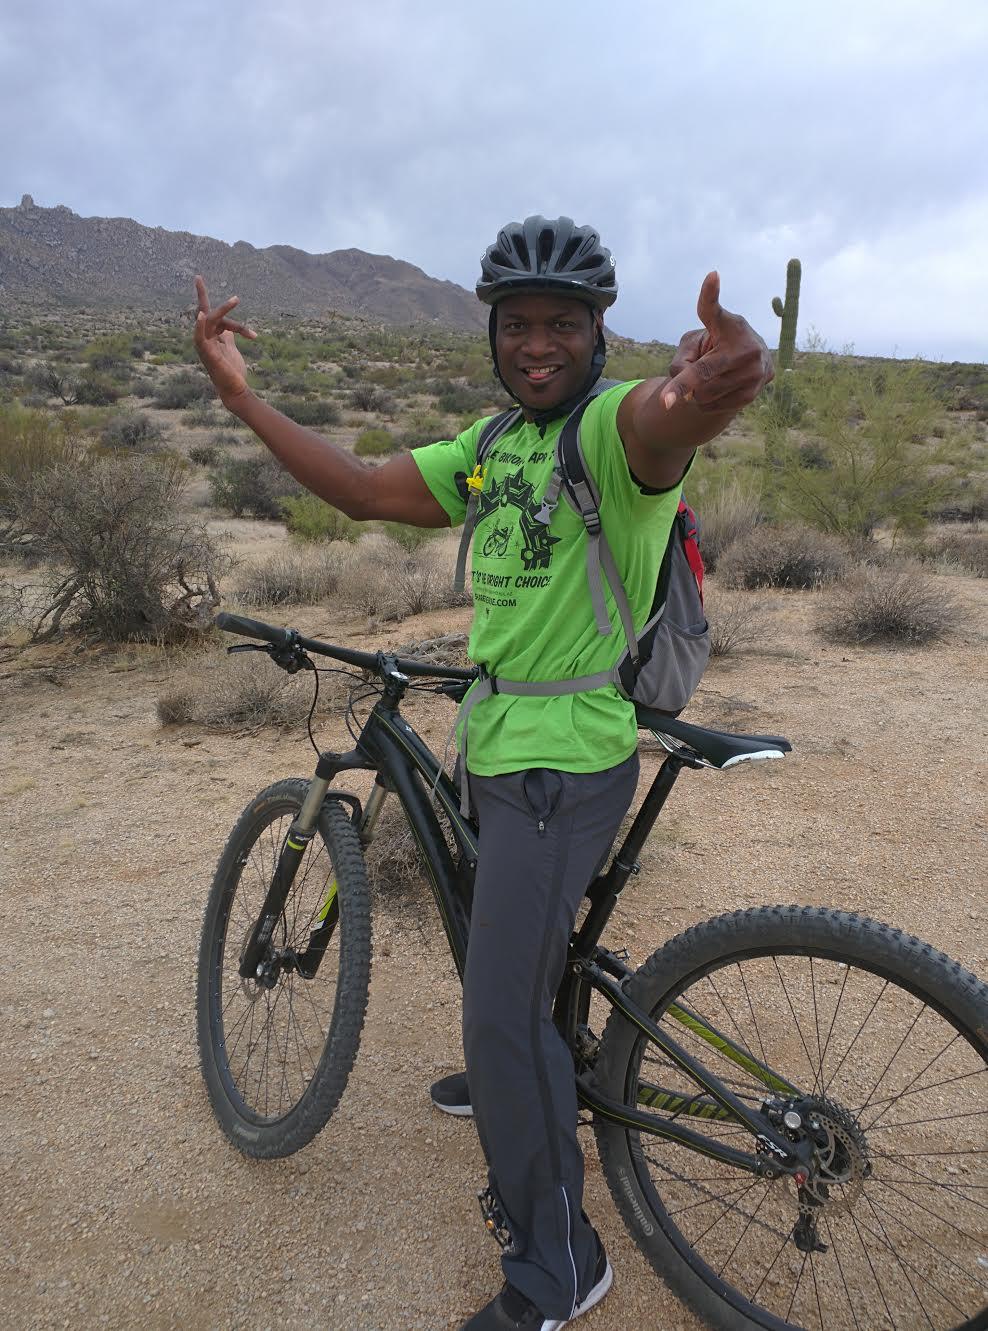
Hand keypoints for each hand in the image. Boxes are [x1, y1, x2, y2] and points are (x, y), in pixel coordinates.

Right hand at [193, 275, 256, 401]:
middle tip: (197, 278)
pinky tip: (201, 315)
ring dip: (223, 310)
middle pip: (208, 315)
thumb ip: (228, 337)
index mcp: (211, 337)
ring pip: (210, 322)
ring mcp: (205, 347)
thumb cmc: (232, 372)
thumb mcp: (231, 349)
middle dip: (201, 295)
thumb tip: (228, 328)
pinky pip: (200, 338)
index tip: (203, 284)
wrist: (235, 390)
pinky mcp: (207, 355)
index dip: (208, 301)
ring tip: (236, 300)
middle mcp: (205, 339)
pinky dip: (199, 327)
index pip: (211, 315)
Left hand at [662, 272, 773, 412]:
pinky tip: (716, 388)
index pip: (714, 313)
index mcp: (733, 325)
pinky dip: (703, 402)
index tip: (712, 275)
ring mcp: (753, 374)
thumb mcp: (695, 339)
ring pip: (702, 395)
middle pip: (699, 374)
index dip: (710, 294)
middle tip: (678, 385)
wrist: (750, 364)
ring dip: (694, 392)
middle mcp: (747, 348)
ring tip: (707, 378)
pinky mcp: (751, 395)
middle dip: (681, 384)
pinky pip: (710, 407)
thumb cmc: (716, 344)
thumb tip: (681, 376)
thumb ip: (682, 356)